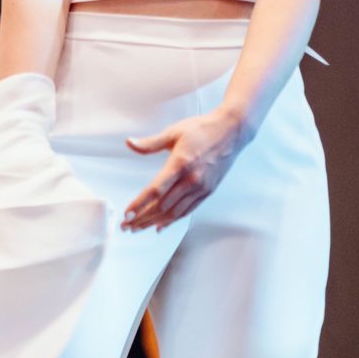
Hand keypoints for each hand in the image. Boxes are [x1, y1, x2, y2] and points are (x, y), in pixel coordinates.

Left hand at [121, 109, 248, 231]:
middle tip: (127, 226)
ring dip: (154, 222)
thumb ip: (150, 143)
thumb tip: (130, 143)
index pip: (156, 190)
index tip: (127, 214)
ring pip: (174, 212)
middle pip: (162, 206)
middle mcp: (192, 179)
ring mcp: (201, 187)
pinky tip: (160, 225)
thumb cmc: (203, 129)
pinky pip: (187, 210)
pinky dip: (172, 220)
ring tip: (138, 228)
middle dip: (142, 218)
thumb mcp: (173, 132)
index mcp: (180, 163)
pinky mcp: (208, 191)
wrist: (231, 131)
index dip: (140, 204)